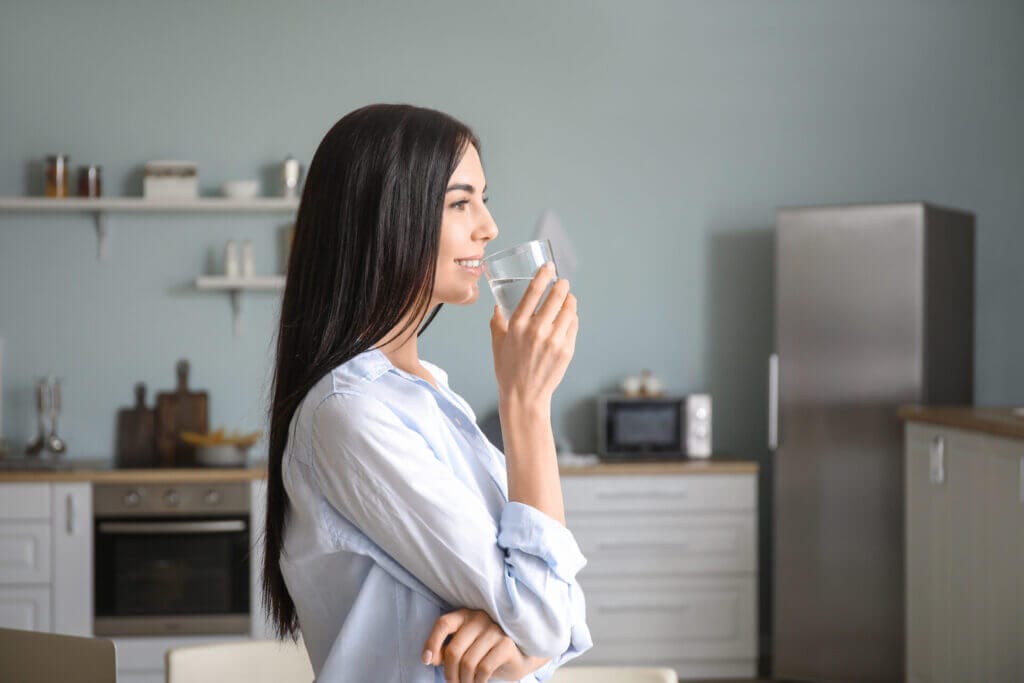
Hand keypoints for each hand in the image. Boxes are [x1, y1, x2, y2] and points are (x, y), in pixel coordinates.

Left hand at [422, 608, 549, 681]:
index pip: (443, 624)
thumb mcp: (463, 647)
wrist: (518, 656)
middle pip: (454, 650)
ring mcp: (494, 630)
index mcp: (464, 615)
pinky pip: (483, 668)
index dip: (432, 643)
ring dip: (464, 681)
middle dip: (449, 673)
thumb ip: (447, 649)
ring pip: (468, 662)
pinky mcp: (505, 644)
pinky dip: (477, 682)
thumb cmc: (484, 651)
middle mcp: (479, 618)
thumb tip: (430, 658)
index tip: (427, 661)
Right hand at [490, 263, 578, 405]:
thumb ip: (497, 323)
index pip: (534, 291)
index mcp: (518, 325)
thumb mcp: (497, 344)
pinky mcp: (567, 350)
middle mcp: (537, 330)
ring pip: (569, 309)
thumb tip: (497, 307)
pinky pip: (574, 325)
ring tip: (568, 298)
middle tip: (562, 282)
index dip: (543, 275)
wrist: (524, 396)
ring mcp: (554, 340)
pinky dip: (572, 318)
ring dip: (570, 300)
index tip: (548, 266)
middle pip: (556, 296)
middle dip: (561, 285)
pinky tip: (568, 317)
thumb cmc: (508, 370)